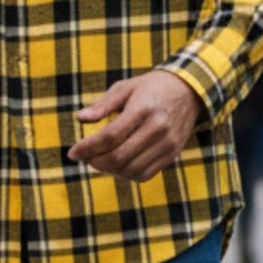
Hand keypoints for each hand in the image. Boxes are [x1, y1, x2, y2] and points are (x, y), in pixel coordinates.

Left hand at [69, 70, 203, 182]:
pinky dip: (127, 174)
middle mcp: (157, 128)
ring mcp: (167, 143)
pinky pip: (145, 174)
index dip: (87, 148)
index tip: (72, 152)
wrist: (189, 90)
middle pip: (119, 156)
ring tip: (99, 162)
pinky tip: (118, 166)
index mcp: (142, 108)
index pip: (110, 136)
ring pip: (131, 169)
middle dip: (96, 161)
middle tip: (85, 158)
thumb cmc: (151, 87)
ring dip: (110, 170)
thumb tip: (80, 118)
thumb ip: (103, 104)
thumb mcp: (125, 87)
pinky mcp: (172, 153)